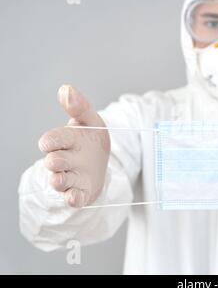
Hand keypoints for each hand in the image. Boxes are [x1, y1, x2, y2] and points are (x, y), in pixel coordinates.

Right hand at [38, 85, 109, 206]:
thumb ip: (79, 106)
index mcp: (64, 141)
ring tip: (59, 178)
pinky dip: (73, 198)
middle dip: (56, 161)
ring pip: (60, 180)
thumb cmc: (91, 139)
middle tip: (57, 160)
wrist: (101, 161)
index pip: (52, 140)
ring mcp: (71, 177)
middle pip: (54, 161)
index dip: (50, 141)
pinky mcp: (80, 192)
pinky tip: (74, 197)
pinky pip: (74, 198)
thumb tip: (66, 89)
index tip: (48, 142)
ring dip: (59, 180)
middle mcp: (64, 160)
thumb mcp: (90, 121)